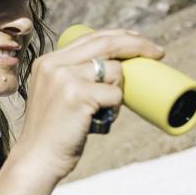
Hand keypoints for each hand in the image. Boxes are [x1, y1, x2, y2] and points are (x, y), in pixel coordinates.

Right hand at [0, 29, 163, 194]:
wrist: (37, 159)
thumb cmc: (53, 132)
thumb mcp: (55, 94)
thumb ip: (71, 77)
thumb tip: (116, 66)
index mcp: (48, 61)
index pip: (90, 37)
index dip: (119, 35)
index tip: (139, 40)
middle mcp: (54, 64)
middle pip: (107, 44)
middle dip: (138, 44)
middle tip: (159, 53)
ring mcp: (65, 78)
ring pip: (115, 71)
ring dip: (118, 92)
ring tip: (101, 112)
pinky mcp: (78, 95)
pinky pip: (115, 95)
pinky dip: (115, 110)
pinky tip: (98, 121)